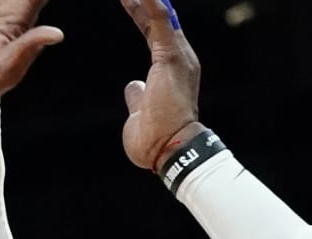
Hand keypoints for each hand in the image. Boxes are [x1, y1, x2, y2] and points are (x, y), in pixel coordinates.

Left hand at [117, 0, 204, 173]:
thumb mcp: (141, 111)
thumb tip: (133, 87)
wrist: (171, 150)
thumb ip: (137, 96)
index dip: (139, 13)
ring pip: (160, 14)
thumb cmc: (156, 138)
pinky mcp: (171, 57)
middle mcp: (178, 57)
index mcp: (170, 67)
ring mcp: (178, 55)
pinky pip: (160, 21)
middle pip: (157, 18)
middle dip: (141, 0)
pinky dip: (151, 4)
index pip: (153, 32)